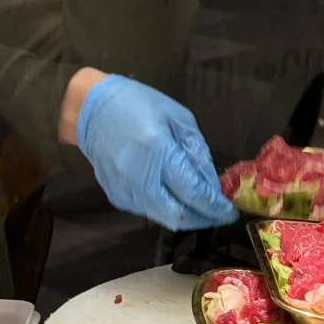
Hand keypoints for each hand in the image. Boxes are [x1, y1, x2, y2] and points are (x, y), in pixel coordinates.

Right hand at [63, 71, 238, 231]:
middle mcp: (139, 177)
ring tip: (200, 205)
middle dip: (201, 218)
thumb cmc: (140, 105)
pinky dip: (165, 208)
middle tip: (217, 213)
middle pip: (177, 214)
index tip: (229, 212)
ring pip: (162, 217)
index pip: (192, 191)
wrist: (93, 109)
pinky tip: (173, 196)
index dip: (213, 206)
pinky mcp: (115, 196)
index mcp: (158, 151)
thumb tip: (211, 183)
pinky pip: (147, 210)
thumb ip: (197, 151)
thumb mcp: (178, 117)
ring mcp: (124, 190)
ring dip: (184, 215)